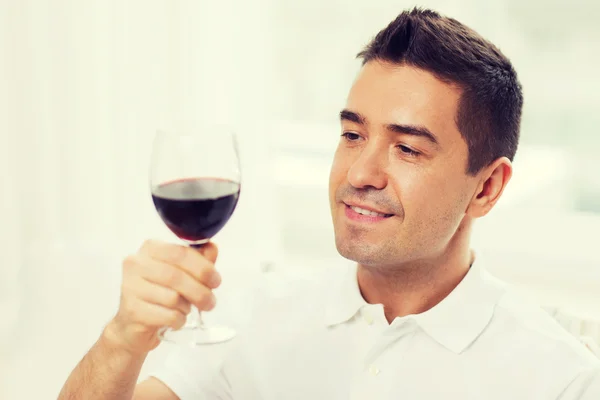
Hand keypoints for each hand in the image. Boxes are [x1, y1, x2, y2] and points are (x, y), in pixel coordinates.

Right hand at [103, 240, 220, 354]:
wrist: (132, 325)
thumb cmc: (160, 293)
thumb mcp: (182, 272)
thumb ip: (198, 259)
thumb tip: (212, 248)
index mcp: (150, 248)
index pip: (181, 253)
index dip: (203, 267)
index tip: (216, 281)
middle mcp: (136, 264)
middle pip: (177, 276)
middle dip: (200, 291)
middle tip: (210, 302)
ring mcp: (130, 287)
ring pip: (173, 297)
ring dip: (187, 307)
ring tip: (185, 309)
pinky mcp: (131, 310)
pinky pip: (167, 315)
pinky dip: (179, 320)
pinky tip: (176, 319)